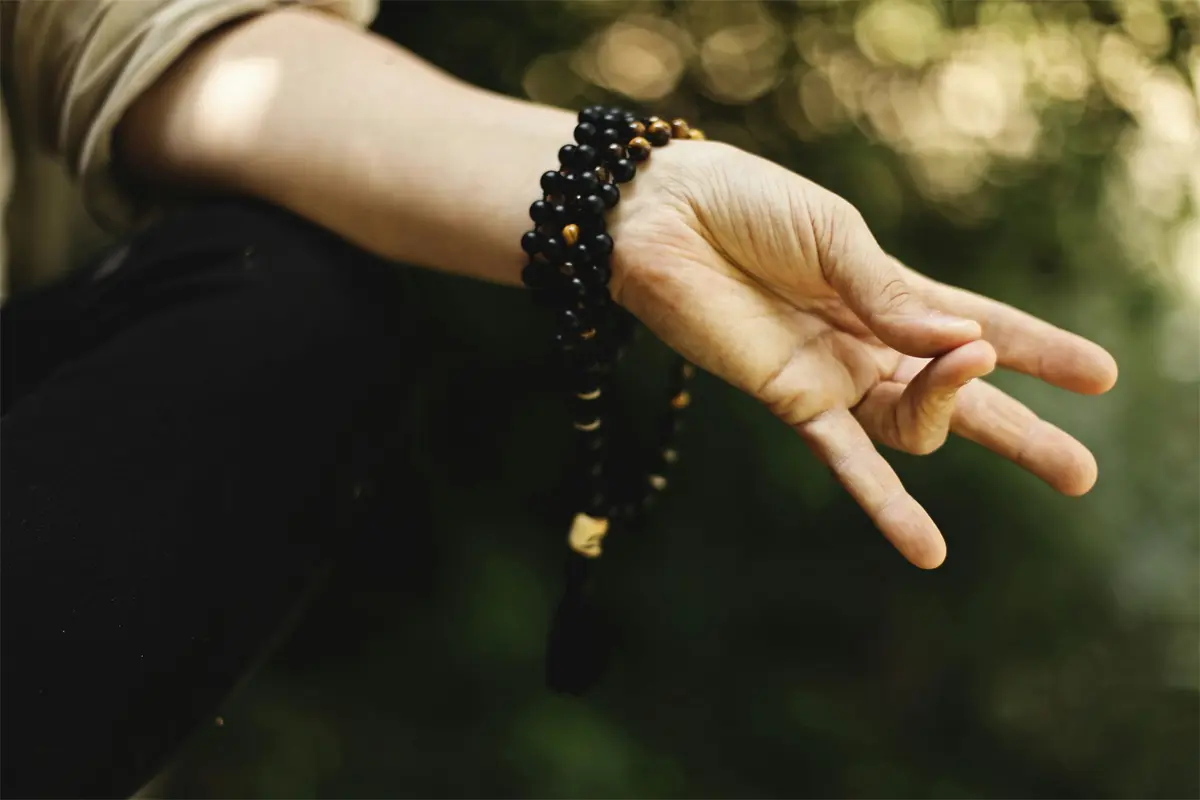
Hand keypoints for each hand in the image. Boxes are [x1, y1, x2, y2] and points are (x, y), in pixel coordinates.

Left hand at [608, 140, 1117, 568]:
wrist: (660, 216)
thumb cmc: (746, 206)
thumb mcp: (834, 238)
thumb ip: (892, 298)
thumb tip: (966, 344)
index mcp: (888, 292)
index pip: (979, 325)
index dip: (1037, 348)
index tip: (1101, 375)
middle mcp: (868, 342)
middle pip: (959, 395)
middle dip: (1023, 429)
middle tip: (1081, 473)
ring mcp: (832, 376)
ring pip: (916, 423)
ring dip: (972, 425)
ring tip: (1050, 454)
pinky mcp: (789, 400)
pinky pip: (846, 459)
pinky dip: (886, 503)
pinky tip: (926, 550)